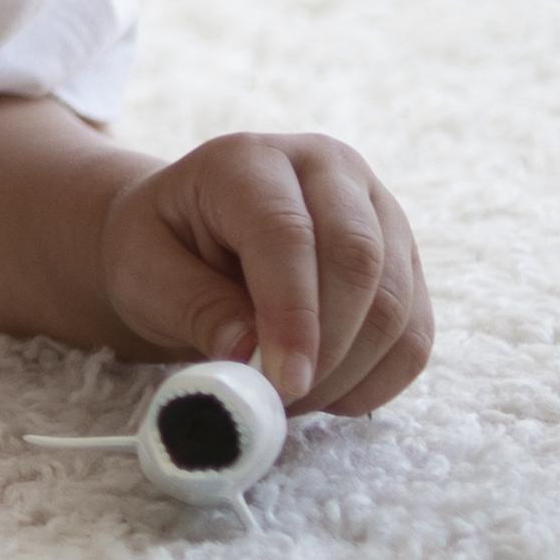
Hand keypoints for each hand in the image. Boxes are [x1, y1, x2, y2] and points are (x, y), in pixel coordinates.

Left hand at [100, 131, 430, 410]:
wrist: (191, 237)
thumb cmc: (161, 247)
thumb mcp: (143, 271)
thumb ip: (194, 307)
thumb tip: (253, 356)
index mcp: (250, 159)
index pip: (287, 233)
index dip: (291, 314)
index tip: (282, 381)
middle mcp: (327, 170)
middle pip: (359, 260)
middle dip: (327, 347)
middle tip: (283, 400)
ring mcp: (377, 211)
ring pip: (396, 302)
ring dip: (351, 371)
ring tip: (292, 400)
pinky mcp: (404, 260)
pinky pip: (416, 331)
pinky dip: (380, 378)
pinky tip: (330, 395)